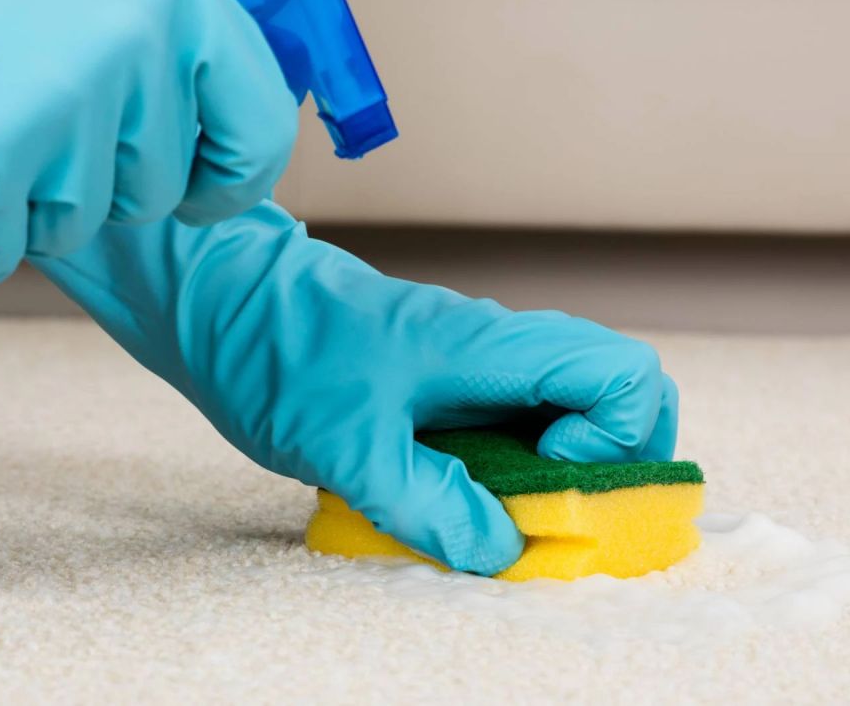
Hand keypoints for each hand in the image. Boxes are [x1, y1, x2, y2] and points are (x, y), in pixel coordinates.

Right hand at [0, 0, 296, 287]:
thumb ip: (146, 29)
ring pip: (73, 227)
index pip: (258, 126)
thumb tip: (186, 109)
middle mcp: (134, 49)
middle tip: (16, 130)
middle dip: (86, 183)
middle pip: (151, 190)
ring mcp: (62, 106)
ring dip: (16, 206)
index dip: (226, 177)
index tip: (193, 192)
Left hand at [35, 203, 678, 574]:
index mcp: (493, 347)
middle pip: (620, 392)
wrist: (223, 300)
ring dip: (560, 469)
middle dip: (612, 461)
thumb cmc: (278, 351)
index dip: (614, 439)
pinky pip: (518, 422)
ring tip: (500, 507)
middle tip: (548, 505)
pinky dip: (516, 467)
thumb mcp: (343, 444)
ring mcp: (481, 364)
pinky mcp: (452, 384)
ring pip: (570, 409)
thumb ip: (425, 501)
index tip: (546, 472)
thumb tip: (501, 550)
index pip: (626, 375)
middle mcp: (502, 348)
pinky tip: (461, 494)